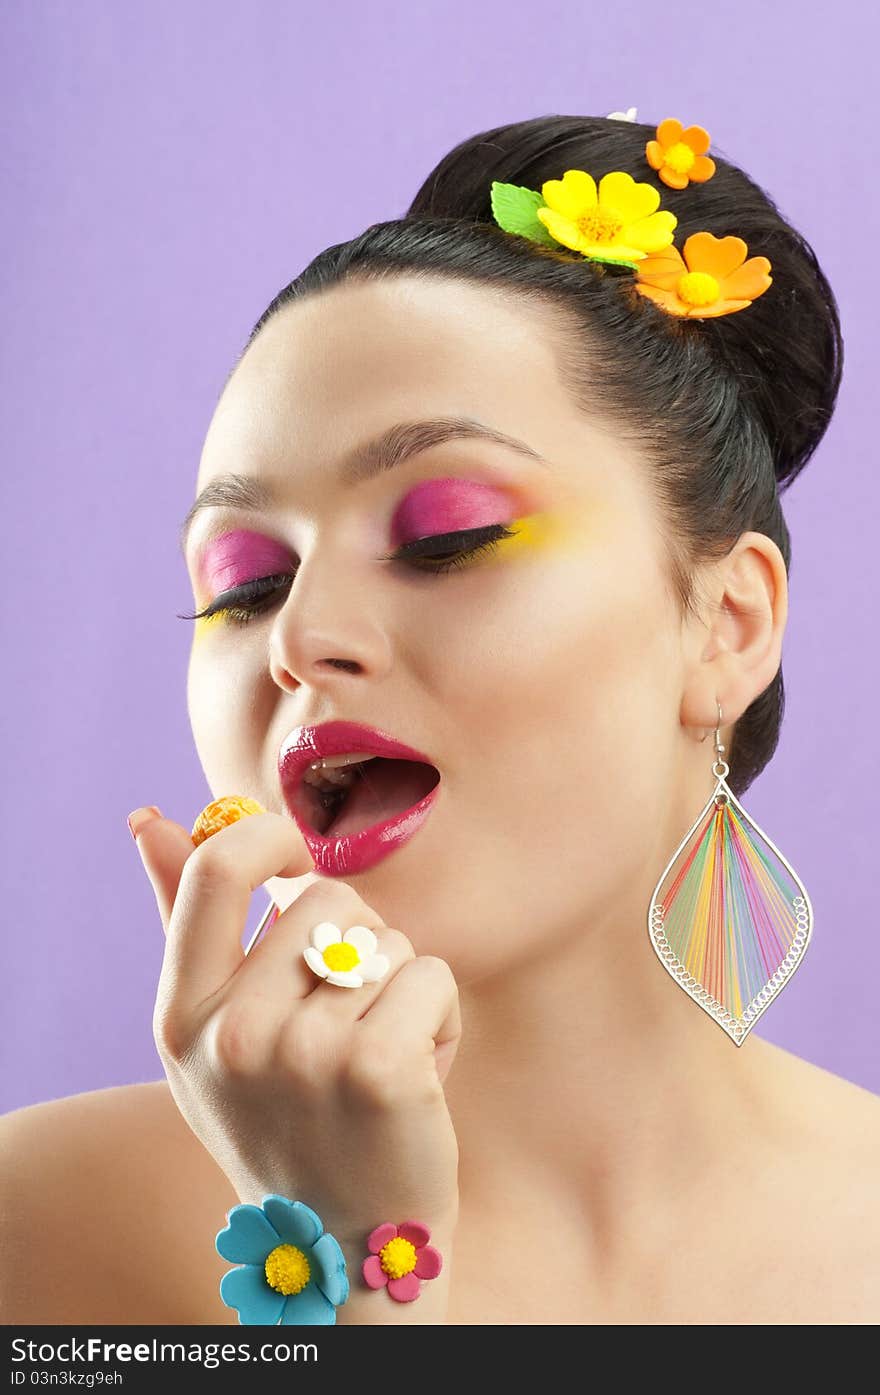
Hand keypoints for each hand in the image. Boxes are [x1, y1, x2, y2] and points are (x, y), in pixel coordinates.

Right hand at [132, 808, 460, 1243]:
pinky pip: (433, 975)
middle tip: (348, 1023)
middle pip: (328, 898)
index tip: (300, 851)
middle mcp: (233, 1035)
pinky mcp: (378, 1069)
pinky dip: (443, 1017)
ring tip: (378, 1059)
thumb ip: (182, 921)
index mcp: (183, 1016)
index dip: (268, 835)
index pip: (216, 871)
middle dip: (358, 942)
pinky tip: (419, 1077)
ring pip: (388, 940)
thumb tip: (149, 817)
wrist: (348, 1238)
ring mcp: (304, 1054)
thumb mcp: (213, 1033)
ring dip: (401, 988)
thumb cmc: (285, 1116)